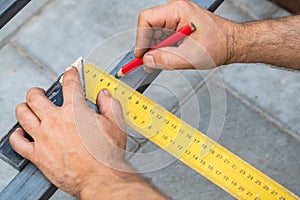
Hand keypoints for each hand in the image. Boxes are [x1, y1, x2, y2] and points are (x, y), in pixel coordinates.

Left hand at [9, 67, 127, 196]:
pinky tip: (20, 132)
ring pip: (23, 114)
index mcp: (75, 110)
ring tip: (27, 107)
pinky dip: (17, 135)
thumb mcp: (116, 124)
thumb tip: (104, 95)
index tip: (69, 72)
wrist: (99, 177)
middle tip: (40, 92)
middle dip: (37, 91)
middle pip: (36, 97)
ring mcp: (44, 137)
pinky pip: (18, 142)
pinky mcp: (38, 155)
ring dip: (24, 107)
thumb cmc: (107, 154)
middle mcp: (55, 121)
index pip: (69, 84)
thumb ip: (109, 105)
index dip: (70, 74)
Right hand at [135, 0, 238, 71]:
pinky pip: (162, 36)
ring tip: (163, 61)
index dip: (141, 39)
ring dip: (155, 49)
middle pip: (149, 27)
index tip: (140, 55)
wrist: (231, 44)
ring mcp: (176, 17)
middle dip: (147, 46)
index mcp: (178, 10)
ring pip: (154, 33)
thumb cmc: (219, 45)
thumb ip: (166, 59)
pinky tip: (168, 57)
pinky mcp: (177, 25)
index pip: (147, 19)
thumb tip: (146, 60)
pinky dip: (161, 48)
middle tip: (149, 63)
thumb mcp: (191, 57)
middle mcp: (175, 10)